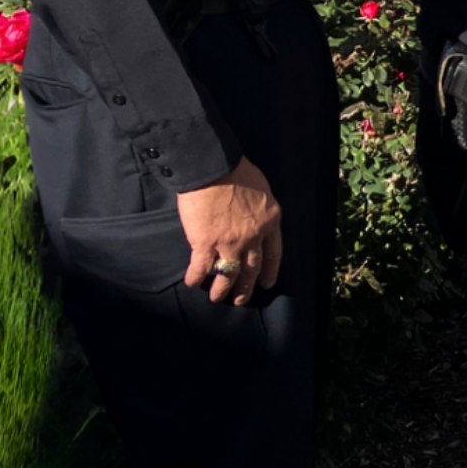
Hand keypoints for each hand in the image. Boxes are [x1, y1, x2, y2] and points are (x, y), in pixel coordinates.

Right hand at [178, 157, 282, 305]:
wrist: (214, 167)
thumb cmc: (238, 171)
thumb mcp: (263, 191)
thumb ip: (261, 211)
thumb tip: (256, 221)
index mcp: (271, 221)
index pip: (274, 253)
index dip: (270, 270)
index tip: (268, 283)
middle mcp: (253, 237)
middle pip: (252, 269)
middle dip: (246, 287)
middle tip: (240, 300)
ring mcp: (229, 242)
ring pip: (227, 274)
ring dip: (222, 289)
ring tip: (217, 298)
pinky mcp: (204, 243)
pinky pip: (201, 268)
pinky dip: (196, 278)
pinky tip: (192, 283)